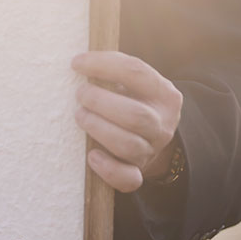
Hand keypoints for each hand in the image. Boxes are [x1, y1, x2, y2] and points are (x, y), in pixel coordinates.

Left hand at [72, 51, 183, 192]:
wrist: (151, 141)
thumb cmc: (131, 104)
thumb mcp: (135, 86)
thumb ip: (116, 73)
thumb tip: (79, 61)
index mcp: (164, 95)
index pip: (136, 73)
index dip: (103, 65)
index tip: (75, 63)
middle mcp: (162, 123)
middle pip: (134, 115)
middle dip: (100, 102)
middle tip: (79, 94)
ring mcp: (151, 150)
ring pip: (127, 144)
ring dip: (97, 128)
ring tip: (79, 115)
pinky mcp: (138, 171)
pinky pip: (128, 178)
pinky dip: (108, 169)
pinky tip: (91, 156)